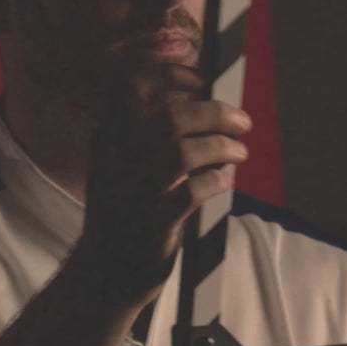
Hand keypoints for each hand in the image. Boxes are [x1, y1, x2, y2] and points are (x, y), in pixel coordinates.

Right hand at [78, 64, 250, 301]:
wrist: (103, 272)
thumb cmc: (123, 211)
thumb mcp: (116, 164)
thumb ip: (141, 131)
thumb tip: (197, 99)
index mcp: (106, 139)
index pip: (128, 85)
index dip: (169, 73)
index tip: (201, 79)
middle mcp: (115, 162)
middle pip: (170, 118)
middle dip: (215, 113)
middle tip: (242, 121)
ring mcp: (133, 195)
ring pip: (183, 154)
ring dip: (221, 148)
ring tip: (239, 152)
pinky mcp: (153, 225)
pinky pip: (191, 193)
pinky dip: (216, 181)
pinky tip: (224, 181)